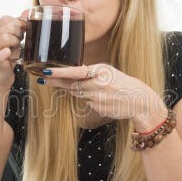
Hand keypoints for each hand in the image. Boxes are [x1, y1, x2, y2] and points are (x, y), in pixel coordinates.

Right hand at [0, 13, 26, 89]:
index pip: (6, 19)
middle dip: (18, 33)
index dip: (17, 23)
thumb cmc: (5, 61)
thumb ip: (17, 28)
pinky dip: (8, 53)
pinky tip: (9, 55)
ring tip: (15, 51)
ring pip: (6, 36)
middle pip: (8, 26)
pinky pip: (2, 52)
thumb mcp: (11, 42)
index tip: (22, 32)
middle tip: (18, 43)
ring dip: (15, 43)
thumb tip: (26, 12)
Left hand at [40, 64, 168, 130]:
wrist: (139, 101)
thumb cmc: (123, 84)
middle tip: (42, 79)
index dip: (60, 73)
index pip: (76, 72)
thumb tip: (71, 75)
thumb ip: (91, 73)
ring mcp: (97, 98)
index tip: (46, 72)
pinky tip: (97, 97)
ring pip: (77, 93)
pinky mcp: (98, 109)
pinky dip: (86, 98)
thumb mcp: (109, 72)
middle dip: (56, 81)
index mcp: (101, 71)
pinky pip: (86, 102)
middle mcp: (98, 85)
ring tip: (68, 83)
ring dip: (71, 89)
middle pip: (71, 84)